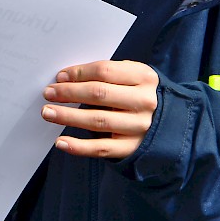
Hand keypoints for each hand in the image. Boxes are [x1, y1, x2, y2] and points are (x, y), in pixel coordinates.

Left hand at [40, 60, 157, 159]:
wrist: (171, 121)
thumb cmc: (140, 93)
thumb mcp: (133, 76)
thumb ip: (106, 74)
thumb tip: (66, 78)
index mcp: (144, 77)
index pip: (104, 71)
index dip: (78, 73)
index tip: (59, 77)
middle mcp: (144, 102)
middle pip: (99, 94)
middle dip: (69, 93)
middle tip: (48, 93)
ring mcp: (139, 126)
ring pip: (97, 120)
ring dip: (68, 116)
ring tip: (48, 112)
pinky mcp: (132, 147)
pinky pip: (101, 148)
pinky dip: (78, 146)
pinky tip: (61, 141)